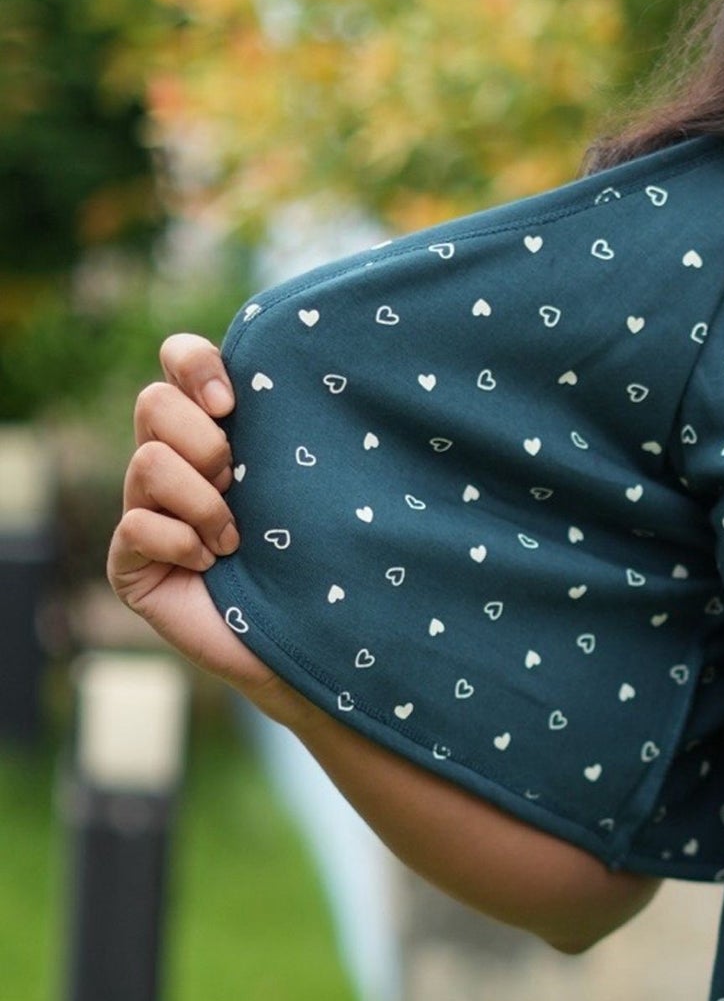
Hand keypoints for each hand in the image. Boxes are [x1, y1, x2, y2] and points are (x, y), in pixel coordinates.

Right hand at [106, 333, 276, 700]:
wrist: (306, 641)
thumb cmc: (317, 556)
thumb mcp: (306, 481)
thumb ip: (288, 428)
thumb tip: (300, 370)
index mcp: (210, 429)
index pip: (178, 359)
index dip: (195, 365)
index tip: (233, 404)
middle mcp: (170, 462)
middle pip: (153, 402)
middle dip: (205, 443)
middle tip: (238, 483)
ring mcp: (143, 510)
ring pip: (149, 462)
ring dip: (204, 504)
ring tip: (234, 540)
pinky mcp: (127, 560)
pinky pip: (137, 525)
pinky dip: (183, 545)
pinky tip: (211, 567)